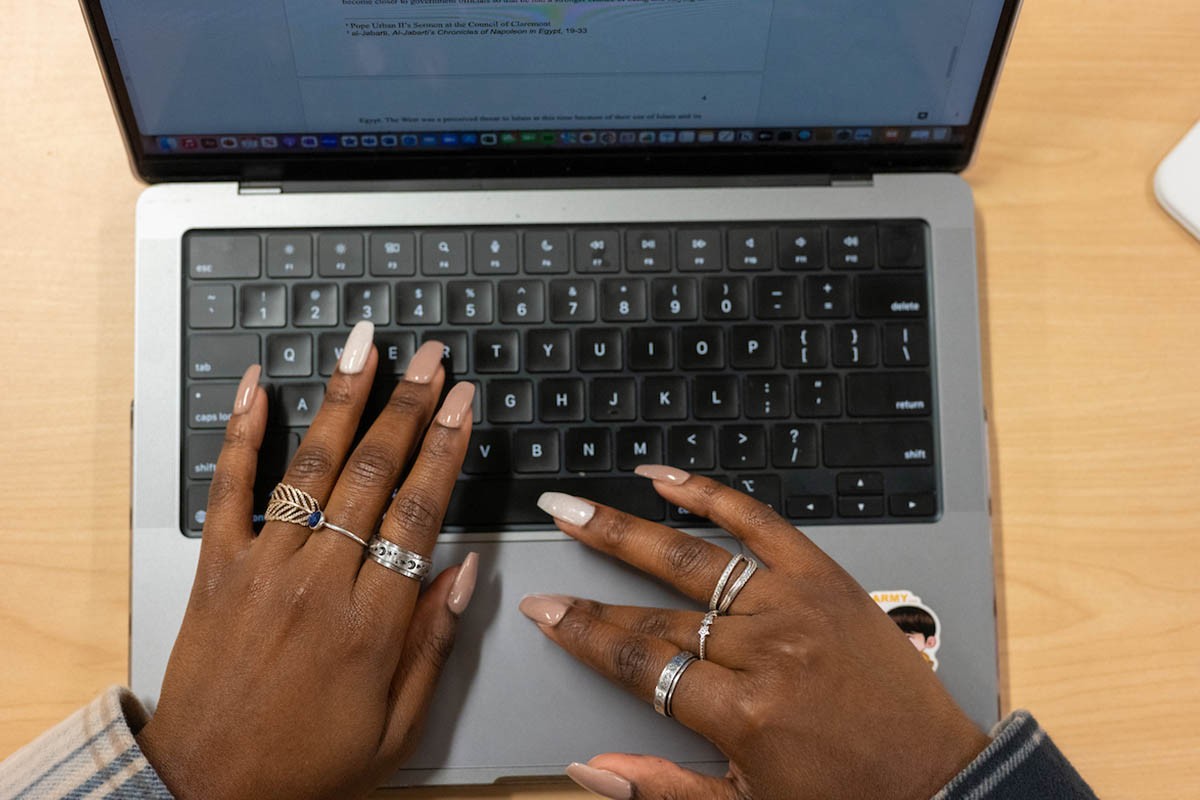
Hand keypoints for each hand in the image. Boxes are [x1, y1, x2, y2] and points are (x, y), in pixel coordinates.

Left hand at [137, 323, 479, 799]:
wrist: (206, 784)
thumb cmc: (304, 762)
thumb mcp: (397, 728)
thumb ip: (435, 644)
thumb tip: (464, 572)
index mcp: (370, 623)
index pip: (419, 513)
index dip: (446, 449)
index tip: (464, 404)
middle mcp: (317, 583)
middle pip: (373, 474)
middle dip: (409, 407)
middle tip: (432, 359)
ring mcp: (263, 568)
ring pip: (310, 467)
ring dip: (342, 400)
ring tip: (366, 348)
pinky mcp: (217, 566)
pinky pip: (228, 487)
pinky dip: (241, 431)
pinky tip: (257, 386)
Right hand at [522, 467, 989, 799]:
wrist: (939, 781)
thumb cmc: (845, 799)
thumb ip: (661, 786)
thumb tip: (589, 768)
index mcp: (744, 712)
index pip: (640, 661)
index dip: (583, 634)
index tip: (545, 612)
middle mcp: (767, 649)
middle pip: (657, 611)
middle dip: (591, 590)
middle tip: (548, 556)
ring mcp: (797, 605)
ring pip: (694, 559)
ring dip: (629, 529)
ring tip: (580, 507)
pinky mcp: (826, 578)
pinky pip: (760, 524)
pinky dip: (712, 495)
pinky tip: (669, 480)